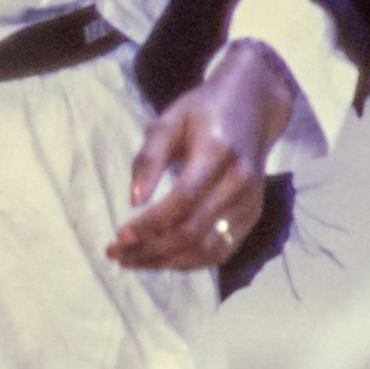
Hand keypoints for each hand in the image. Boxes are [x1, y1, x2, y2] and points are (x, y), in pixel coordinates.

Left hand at [109, 41, 295, 273]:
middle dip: (151, 249)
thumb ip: (150, 159)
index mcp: (218, 152)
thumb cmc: (202, 112)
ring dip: (166, 262)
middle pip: (194, 231)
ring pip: (207, 249)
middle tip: (117, 254)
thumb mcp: (169, 121)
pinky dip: (189, 262)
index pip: (184, 200)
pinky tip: (160, 259)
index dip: (151, 223)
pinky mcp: (252, 216)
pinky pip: (220, 251)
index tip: (120, 236)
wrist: (252, 106)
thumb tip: (134, 201)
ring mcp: (250, 202)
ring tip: (132, 261)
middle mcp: (240, 181)